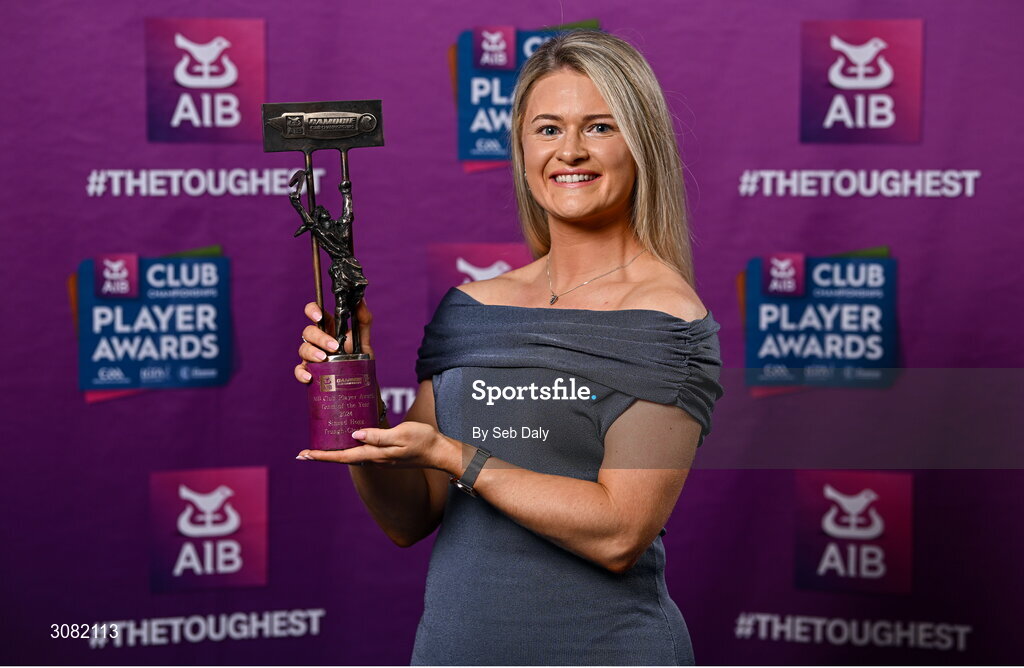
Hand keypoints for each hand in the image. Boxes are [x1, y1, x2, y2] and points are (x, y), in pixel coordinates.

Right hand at [294, 300, 373, 382]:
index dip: (312, 310)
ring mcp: (312, 355)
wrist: (360, 379)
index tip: (319, 316)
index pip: (314, 312)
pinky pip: (299, 370)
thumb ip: (363, 319)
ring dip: (312, 352)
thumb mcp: (363, 337)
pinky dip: (301, 373)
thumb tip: (360, 300)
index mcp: (328, 327)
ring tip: (325, 359)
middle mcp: (317, 339)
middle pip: (308, 331)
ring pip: (303, 349)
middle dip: (320, 338)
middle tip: (334, 346)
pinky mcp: (310, 371)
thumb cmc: (359, 355)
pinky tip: (310, 376)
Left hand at [296, 422, 459, 471]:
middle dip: (322, 455)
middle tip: (302, 453)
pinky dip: (348, 448)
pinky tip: (346, 440)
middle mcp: (374, 459)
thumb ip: (379, 435)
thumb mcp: (402, 434)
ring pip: (351, 455)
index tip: (303, 455)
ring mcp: (379, 458)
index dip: (322, 456)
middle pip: (342, 458)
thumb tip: (355, 434)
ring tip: (319, 446)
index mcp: (376, 454)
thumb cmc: (423, 441)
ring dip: (333, 452)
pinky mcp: (385, 455)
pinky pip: (361, 451)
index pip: (343, 456)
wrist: (439, 452)